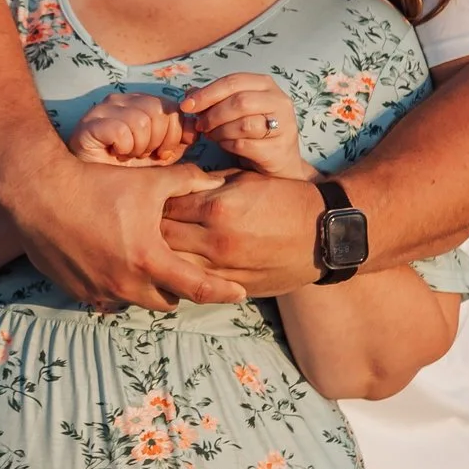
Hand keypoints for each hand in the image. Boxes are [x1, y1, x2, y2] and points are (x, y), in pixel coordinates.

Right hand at [1, 151, 249, 310]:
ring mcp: (100, 291)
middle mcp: (126, 284)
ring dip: (148, 288)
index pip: (199, 287)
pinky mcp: (78, 291)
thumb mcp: (148, 180)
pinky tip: (116, 263)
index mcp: (149, 259)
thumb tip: (217, 182)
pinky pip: (108, 298)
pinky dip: (118, 286)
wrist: (39, 193)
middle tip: (185, 270)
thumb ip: (188, 182)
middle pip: (168, 300)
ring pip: (137, 301)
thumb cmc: (96, 184)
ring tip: (149, 265)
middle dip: (180, 288)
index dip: (223, 292)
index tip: (240, 294)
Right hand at [69, 92, 192, 165]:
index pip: (172, 106)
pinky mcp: (89, 124)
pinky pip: (121, 130)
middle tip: (145, 156)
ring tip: (129, 156)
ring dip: (140, 147)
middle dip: (159, 141)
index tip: (164, 154)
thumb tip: (197, 127)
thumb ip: (181, 140)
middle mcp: (121, 100)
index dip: (176, 133)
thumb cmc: (126, 174)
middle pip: (159, 110)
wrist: (89, 190)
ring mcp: (103, 109)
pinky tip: (116, 154)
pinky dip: (124, 148)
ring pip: (141, 120)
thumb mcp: (162, 156)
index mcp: (139, 103)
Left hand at [161, 171, 327, 297]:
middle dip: (149, 230)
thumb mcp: (246, 180)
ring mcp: (224, 269)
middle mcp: (215, 240)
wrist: (324, 233)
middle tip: (144, 224)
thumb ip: (209, 184)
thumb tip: (176, 185)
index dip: (154, 201)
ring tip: (156, 248)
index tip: (149, 199)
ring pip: (173, 266)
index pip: (165, 204)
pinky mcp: (233, 287)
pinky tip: (178, 268)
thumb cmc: (284, 199)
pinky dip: (183, 276)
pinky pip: (196, 285)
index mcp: (216, 207)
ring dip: (162, 257)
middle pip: (161, 237)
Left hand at [178, 73, 311, 180]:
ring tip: (212, 136)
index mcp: (266, 85)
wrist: (278, 160)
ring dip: (220, 131)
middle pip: (239, 102)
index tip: (186, 106)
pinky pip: (244, 145)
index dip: (207, 93)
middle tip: (200, 125)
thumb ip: (214, 99)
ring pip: (243, 124)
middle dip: (213, 114)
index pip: (233, 81)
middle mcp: (279, 101)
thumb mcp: (234, 110)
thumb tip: (189, 94)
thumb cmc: (252, 130)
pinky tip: (224, 145)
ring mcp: (283, 125)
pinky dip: (228, 145)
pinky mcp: (279, 148)